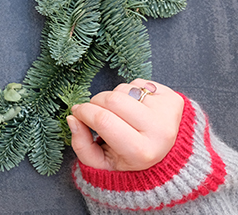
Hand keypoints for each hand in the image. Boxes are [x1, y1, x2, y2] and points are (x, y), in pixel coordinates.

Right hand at [67, 79, 183, 170]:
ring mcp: (169, 113)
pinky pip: (138, 82)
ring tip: (119, 114)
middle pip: (112, 99)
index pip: (103, 120)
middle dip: (95, 102)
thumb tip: (72, 119)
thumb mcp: (102, 164)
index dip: (83, 112)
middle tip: (95, 112)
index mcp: (141, 152)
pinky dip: (129, 92)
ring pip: (124, 89)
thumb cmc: (129, 159)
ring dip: (113, 97)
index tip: (76, 113)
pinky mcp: (174, 99)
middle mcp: (160, 132)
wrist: (167, 156)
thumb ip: (81, 145)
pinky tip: (134, 108)